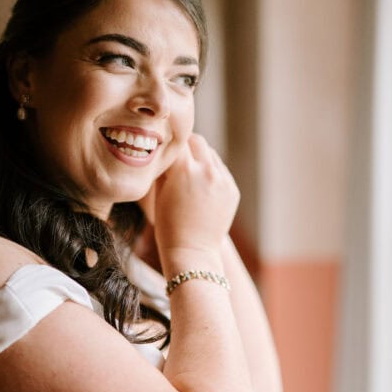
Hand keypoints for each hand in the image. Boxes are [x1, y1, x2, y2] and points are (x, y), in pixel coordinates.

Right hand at [153, 134, 239, 258]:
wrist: (192, 251)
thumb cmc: (168, 225)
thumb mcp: (158, 192)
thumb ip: (164, 167)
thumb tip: (166, 149)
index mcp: (184, 170)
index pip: (178, 139)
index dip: (170, 141)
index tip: (165, 144)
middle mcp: (207, 171)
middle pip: (197, 141)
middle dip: (187, 145)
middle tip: (178, 155)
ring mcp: (223, 180)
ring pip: (211, 155)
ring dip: (200, 158)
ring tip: (189, 174)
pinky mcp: (233, 190)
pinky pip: (221, 172)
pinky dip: (212, 174)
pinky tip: (202, 188)